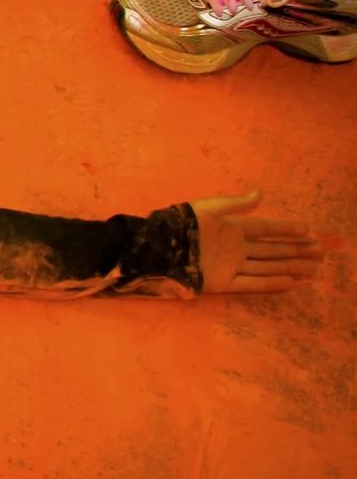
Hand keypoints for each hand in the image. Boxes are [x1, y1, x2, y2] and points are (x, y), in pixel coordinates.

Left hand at [190, 192, 322, 293]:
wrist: (159, 247)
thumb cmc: (183, 224)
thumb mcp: (209, 208)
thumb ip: (236, 204)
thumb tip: (261, 195)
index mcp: (231, 228)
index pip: (265, 228)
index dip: (286, 228)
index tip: (308, 229)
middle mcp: (235, 247)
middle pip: (272, 249)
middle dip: (296, 249)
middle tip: (320, 251)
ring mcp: (231, 266)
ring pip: (267, 267)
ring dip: (289, 267)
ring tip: (313, 268)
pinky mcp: (222, 283)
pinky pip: (251, 284)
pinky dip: (269, 283)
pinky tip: (290, 282)